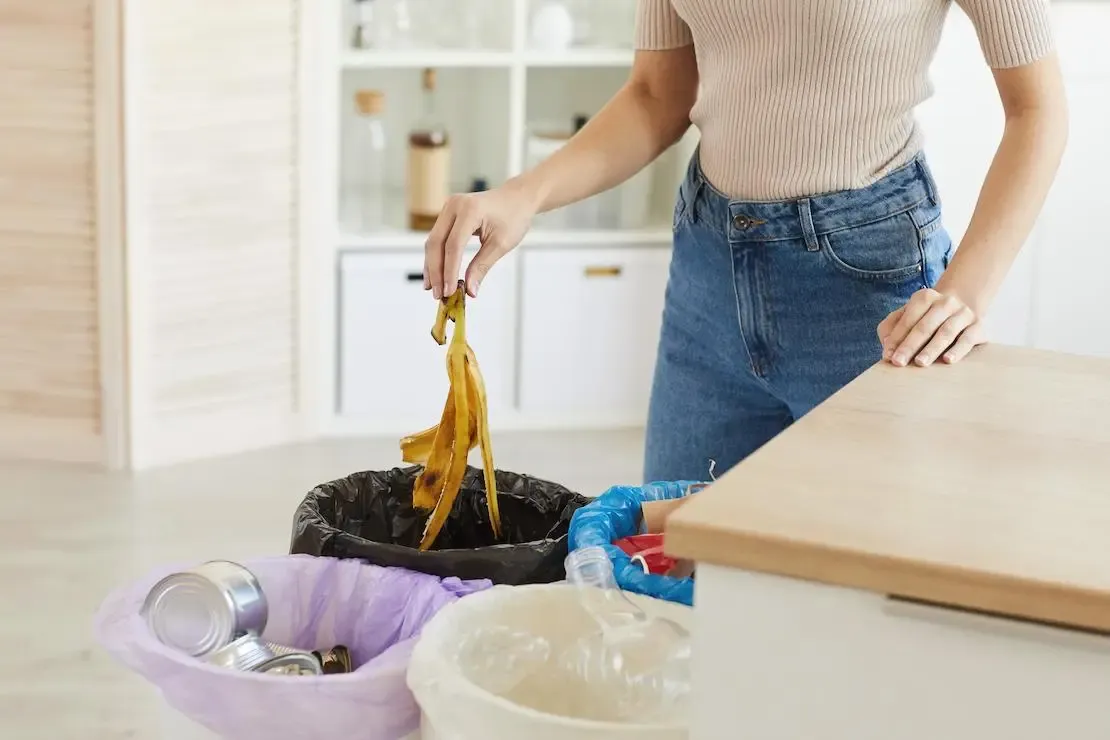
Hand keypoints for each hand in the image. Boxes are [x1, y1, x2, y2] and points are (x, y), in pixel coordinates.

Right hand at [423, 182, 536, 299]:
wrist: (517, 198)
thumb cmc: (513, 217)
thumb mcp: (501, 244)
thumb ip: (482, 266)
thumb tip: (470, 291)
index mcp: (470, 210)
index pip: (453, 245)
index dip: (449, 270)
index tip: (448, 291)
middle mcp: (454, 206)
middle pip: (436, 243)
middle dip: (435, 271)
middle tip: (437, 294)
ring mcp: (448, 208)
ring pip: (433, 242)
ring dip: (432, 267)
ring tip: (433, 289)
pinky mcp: (447, 214)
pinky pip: (438, 238)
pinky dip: (436, 257)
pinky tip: (436, 275)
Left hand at [878, 288, 986, 366]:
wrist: (962, 308)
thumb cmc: (926, 317)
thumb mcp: (907, 316)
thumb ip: (892, 327)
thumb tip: (887, 345)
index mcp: (925, 297)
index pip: (908, 319)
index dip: (896, 338)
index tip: (887, 356)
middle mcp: (946, 302)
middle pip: (925, 326)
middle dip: (910, 345)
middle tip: (898, 362)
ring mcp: (964, 313)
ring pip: (946, 332)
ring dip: (931, 349)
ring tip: (920, 363)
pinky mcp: (979, 327)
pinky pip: (968, 339)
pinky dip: (958, 350)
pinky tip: (947, 360)